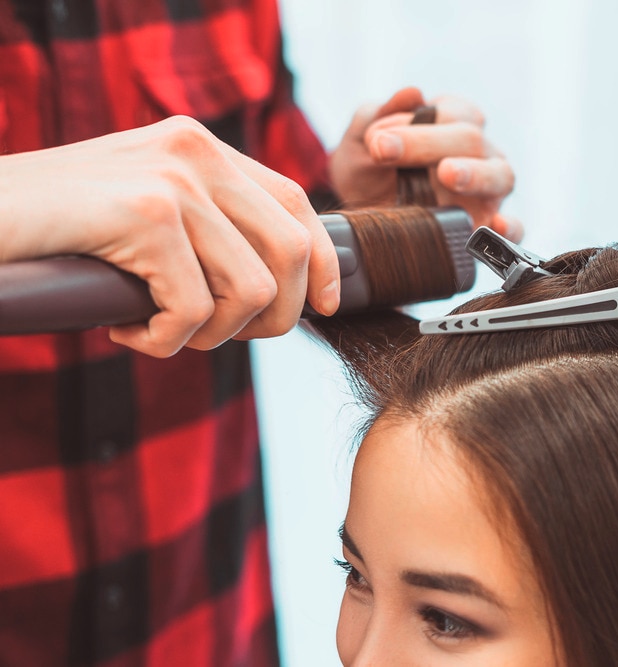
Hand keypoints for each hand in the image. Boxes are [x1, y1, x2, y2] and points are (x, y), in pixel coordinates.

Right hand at [0, 116, 340, 356]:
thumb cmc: (56, 231)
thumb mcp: (145, 213)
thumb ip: (207, 226)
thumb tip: (283, 285)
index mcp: (201, 147)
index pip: (297, 204)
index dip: (323, 265)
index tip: (325, 308)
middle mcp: (196, 152)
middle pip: (292, 252)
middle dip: (274, 316)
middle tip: (217, 336)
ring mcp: (172, 179)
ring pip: (252, 289)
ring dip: (211, 335)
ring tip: (157, 332)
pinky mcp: (144, 214)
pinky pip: (194, 309)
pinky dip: (164, 340)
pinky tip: (124, 331)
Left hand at [328, 87, 521, 240]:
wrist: (362, 221)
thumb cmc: (369, 172)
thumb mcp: (361, 141)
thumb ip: (378, 115)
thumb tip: (412, 93)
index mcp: (454, 123)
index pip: (453, 112)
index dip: (418, 123)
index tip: (376, 141)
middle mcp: (480, 153)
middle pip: (471, 139)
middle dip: (427, 143)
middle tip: (386, 152)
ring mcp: (490, 191)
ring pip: (500, 175)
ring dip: (474, 174)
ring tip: (446, 174)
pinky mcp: (490, 227)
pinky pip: (515, 228)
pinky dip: (510, 228)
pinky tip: (496, 226)